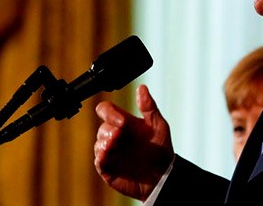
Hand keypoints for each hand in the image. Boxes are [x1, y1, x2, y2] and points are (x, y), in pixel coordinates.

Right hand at [93, 84, 174, 200]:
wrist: (163, 176)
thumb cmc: (161, 149)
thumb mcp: (158, 125)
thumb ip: (149, 107)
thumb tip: (142, 87)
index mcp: (124, 123)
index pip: (106, 110)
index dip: (109, 113)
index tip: (122, 120)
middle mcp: (115, 136)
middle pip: (102, 128)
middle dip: (109, 130)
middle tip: (119, 134)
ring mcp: (111, 152)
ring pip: (99, 144)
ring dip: (105, 143)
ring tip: (115, 144)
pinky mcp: (108, 168)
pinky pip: (99, 161)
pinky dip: (101, 157)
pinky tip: (106, 155)